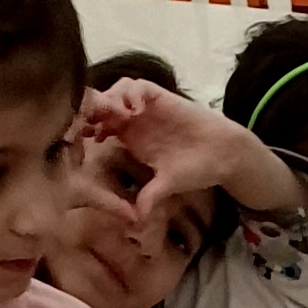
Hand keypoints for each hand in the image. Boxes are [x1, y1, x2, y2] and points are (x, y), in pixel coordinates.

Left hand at [74, 79, 299, 230]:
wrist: (223, 154)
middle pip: (103, 104)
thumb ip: (150, 197)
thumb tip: (137, 220)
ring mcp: (147, 107)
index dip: (88, 129)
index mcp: (130, 138)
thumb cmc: (197, 169)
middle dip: (93, 111)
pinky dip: (131, 93)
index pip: (100, 126)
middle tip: (90, 125)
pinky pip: (139, 86)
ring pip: (116, 91)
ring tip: (114, 118)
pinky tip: (133, 110)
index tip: (84, 141)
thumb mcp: (168, 185)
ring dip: (110, 101)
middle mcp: (135, 120)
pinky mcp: (161, 97)